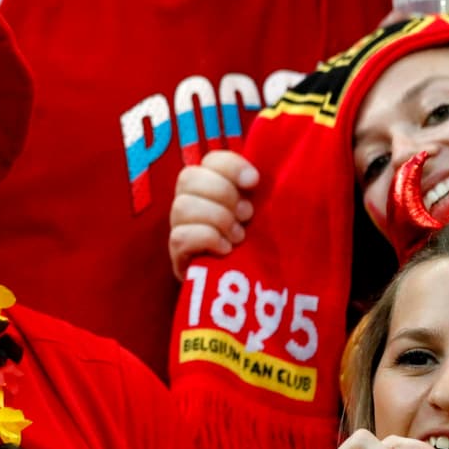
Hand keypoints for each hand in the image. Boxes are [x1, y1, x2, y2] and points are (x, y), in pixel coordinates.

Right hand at [169, 150, 258, 279]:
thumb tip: (268, 177)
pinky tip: (226, 250)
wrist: (253, 289)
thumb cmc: (266, 244)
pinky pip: (180, 236)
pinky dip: (206, 239)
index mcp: (215, 183)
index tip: (254, 181)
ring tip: (238, 237)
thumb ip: (271, 192)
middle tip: (247, 215)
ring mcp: (180, 226)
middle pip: (188, 177)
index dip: (230, 166)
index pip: (210, 159)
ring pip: (182, 206)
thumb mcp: (271, 214)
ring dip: (216, 218)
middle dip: (222, 194)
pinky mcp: (177, 254)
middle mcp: (191, 199)